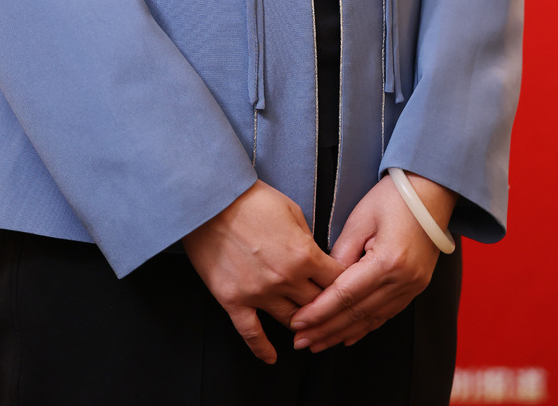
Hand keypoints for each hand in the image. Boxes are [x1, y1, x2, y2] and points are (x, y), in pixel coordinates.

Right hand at [184, 180, 341, 364]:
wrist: (210, 201)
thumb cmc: (251, 199)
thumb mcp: (292, 210)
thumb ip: (307, 238)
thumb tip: (315, 257)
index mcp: (304, 254)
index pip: (336, 280)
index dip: (344, 283)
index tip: (347, 288)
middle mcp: (285, 279)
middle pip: (318, 305)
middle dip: (327, 306)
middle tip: (331, 311)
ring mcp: (259, 293)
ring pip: (292, 321)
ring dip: (303, 325)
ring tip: (308, 329)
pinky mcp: (234, 300)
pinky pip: (251, 333)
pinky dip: (262, 349)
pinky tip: (271, 358)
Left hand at [289, 172, 455, 352]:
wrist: (432, 191)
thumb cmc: (394, 197)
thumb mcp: (361, 218)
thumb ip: (341, 253)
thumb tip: (325, 282)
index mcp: (388, 261)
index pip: (346, 295)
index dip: (319, 312)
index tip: (298, 322)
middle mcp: (403, 280)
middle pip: (357, 313)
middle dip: (326, 329)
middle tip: (301, 341)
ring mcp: (413, 287)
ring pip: (371, 319)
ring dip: (342, 333)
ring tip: (318, 343)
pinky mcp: (416, 287)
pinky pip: (386, 314)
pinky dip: (365, 327)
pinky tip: (347, 336)